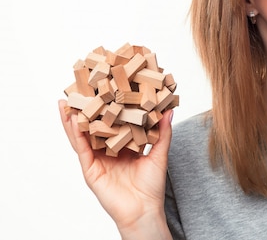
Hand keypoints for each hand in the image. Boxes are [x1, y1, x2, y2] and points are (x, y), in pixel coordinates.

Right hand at [58, 99, 172, 233]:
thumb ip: (162, 132)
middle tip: (79, 89)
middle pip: (93, 127)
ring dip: (73, 119)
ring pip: (82, 136)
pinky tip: (73, 120)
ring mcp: (96, 161)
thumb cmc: (151, 186)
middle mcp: (107, 152)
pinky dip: (76, 134)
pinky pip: (82, 149)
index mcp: (122, 146)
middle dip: (86, 110)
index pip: (113, 122)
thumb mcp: (159, 154)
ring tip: (66, 101)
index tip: (106, 88)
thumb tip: (169, 111)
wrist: (144, 210)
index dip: (109, 107)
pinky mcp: (90, 170)